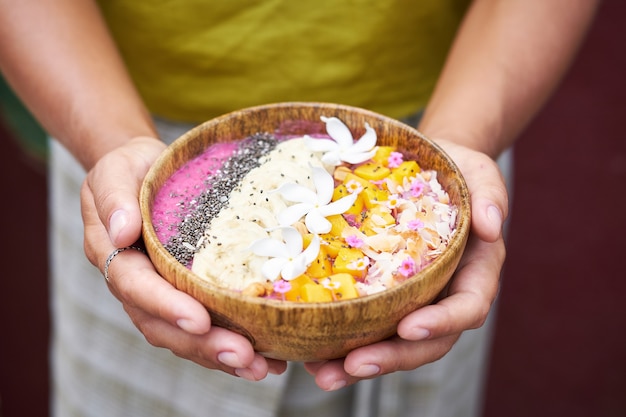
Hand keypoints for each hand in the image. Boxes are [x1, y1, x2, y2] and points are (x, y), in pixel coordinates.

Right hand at [80, 136, 287, 379]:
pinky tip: (268, 358)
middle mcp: (137, 285)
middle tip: (242, 356)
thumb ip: (114, 198)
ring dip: (220, 355)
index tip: (199, 320)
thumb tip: (120, 231)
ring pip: (186, 335)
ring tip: (260, 367)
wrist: (146, 171)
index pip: (137, 287)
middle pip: (164, 326)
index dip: (166, 306)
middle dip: (203, 344)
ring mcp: (162, 295)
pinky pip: (206, 327)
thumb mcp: (115, 171)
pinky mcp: (187, 295)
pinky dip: (231, 344)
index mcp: (115, 256)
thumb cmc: (132, 168)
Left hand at [304, 140, 507, 390]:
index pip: (466, 307)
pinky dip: (341, 340)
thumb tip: (492, 226)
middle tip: (352, 365)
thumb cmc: (457, 170)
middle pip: (425, 340)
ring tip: (323, 374)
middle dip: (391, 357)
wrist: (430, 167)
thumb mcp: (479, 173)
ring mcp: (414, 298)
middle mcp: (445, 293)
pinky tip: (310, 352)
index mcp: (474, 272)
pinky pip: (368, 322)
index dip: (441, 323)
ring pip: (392, 341)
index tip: (408, 328)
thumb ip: (490, 195)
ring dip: (360, 362)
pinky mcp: (386, 293)